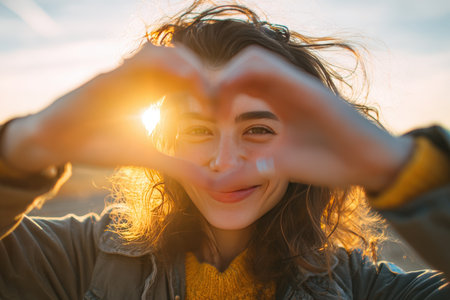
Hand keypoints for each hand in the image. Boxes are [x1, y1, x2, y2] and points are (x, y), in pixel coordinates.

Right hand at [1, 43, 212, 186]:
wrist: (59, 144)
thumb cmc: (101, 145)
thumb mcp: (149, 156)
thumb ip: (180, 166)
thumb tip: (212, 183)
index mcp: (153, 93)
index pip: (188, 78)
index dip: (208, 89)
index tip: (219, 113)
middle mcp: (142, 79)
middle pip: (182, 59)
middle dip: (204, 76)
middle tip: (215, 101)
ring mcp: (124, 74)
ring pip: (163, 52)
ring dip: (187, 66)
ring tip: (201, 90)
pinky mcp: (108, 77)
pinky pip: (138, 60)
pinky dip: (161, 66)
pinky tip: (176, 84)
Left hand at [215, 46, 412, 191]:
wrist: (366, 165)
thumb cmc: (326, 162)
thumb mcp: (273, 167)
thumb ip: (242, 172)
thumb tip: (212, 184)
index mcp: (278, 99)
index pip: (240, 80)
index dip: (217, 93)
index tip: (209, 119)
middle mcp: (285, 86)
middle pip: (241, 64)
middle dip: (216, 83)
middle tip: (207, 112)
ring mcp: (295, 84)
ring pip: (250, 59)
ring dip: (226, 79)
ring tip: (218, 112)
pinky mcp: (306, 88)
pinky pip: (266, 67)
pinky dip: (239, 79)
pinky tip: (231, 110)